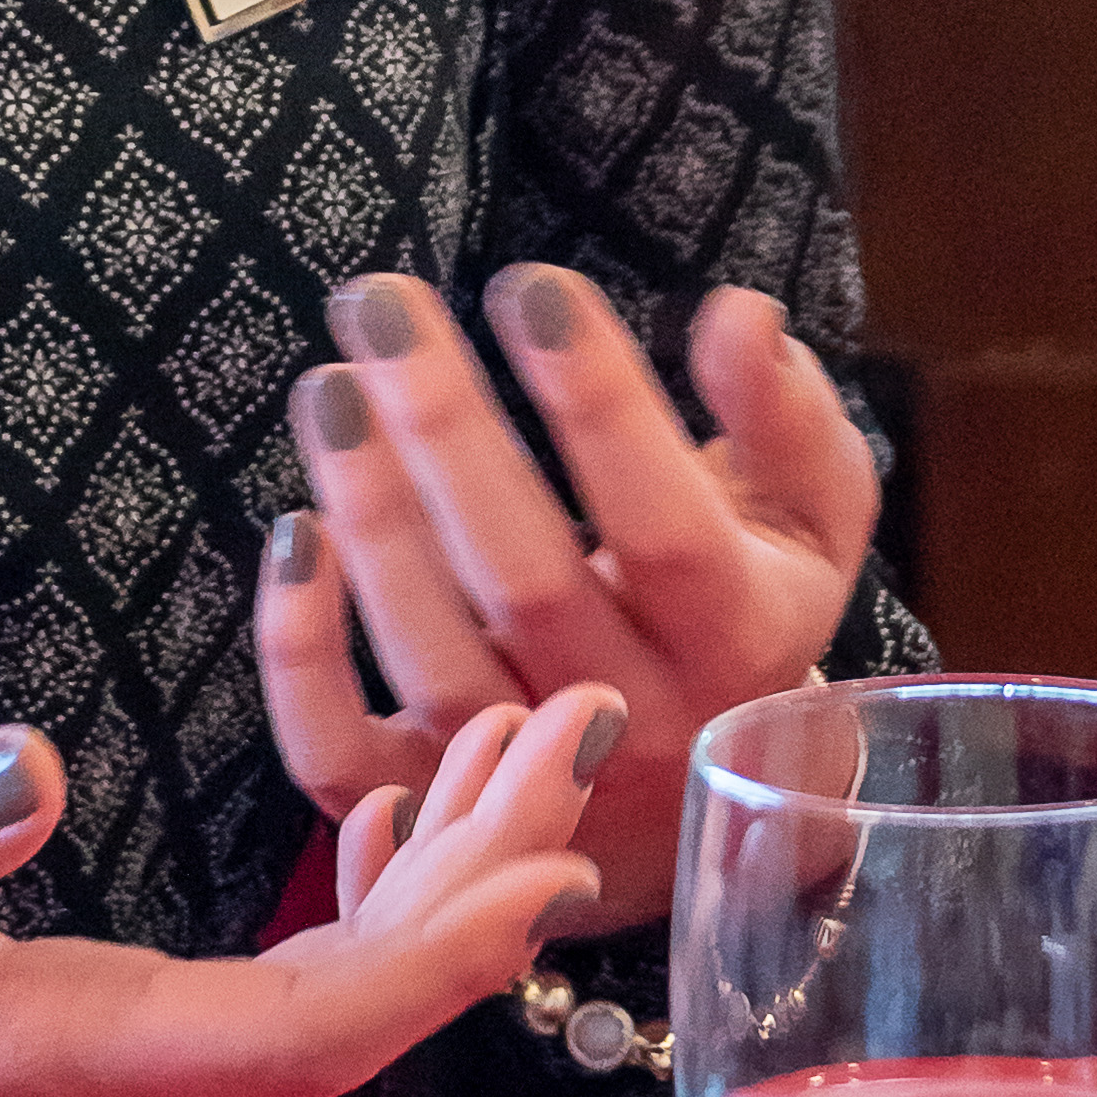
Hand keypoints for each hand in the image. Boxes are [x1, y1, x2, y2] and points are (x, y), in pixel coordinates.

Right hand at [0, 693, 621, 1096]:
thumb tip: (28, 764)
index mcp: (84, 1073)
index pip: (317, 1021)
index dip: (442, 940)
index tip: (548, 842)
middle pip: (364, 1011)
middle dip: (484, 876)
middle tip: (582, 727)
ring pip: (335, 1008)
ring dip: (434, 884)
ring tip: (519, 748)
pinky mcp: (114, 1074)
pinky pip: (280, 1010)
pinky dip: (354, 916)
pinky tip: (377, 829)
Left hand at [258, 267, 877, 932]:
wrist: (715, 808)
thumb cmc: (744, 608)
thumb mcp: (805, 520)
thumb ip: (785, 418)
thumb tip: (742, 316)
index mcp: (740, 643)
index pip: (666, 527)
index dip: (599, 408)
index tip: (531, 287)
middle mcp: (637, 723)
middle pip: (527, 580)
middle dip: (445, 429)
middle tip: (378, 300)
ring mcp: (528, 781)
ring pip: (433, 660)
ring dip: (371, 517)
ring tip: (331, 387)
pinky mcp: (428, 806)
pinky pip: (341, 754)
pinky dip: (298, 655)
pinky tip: (292, 534)